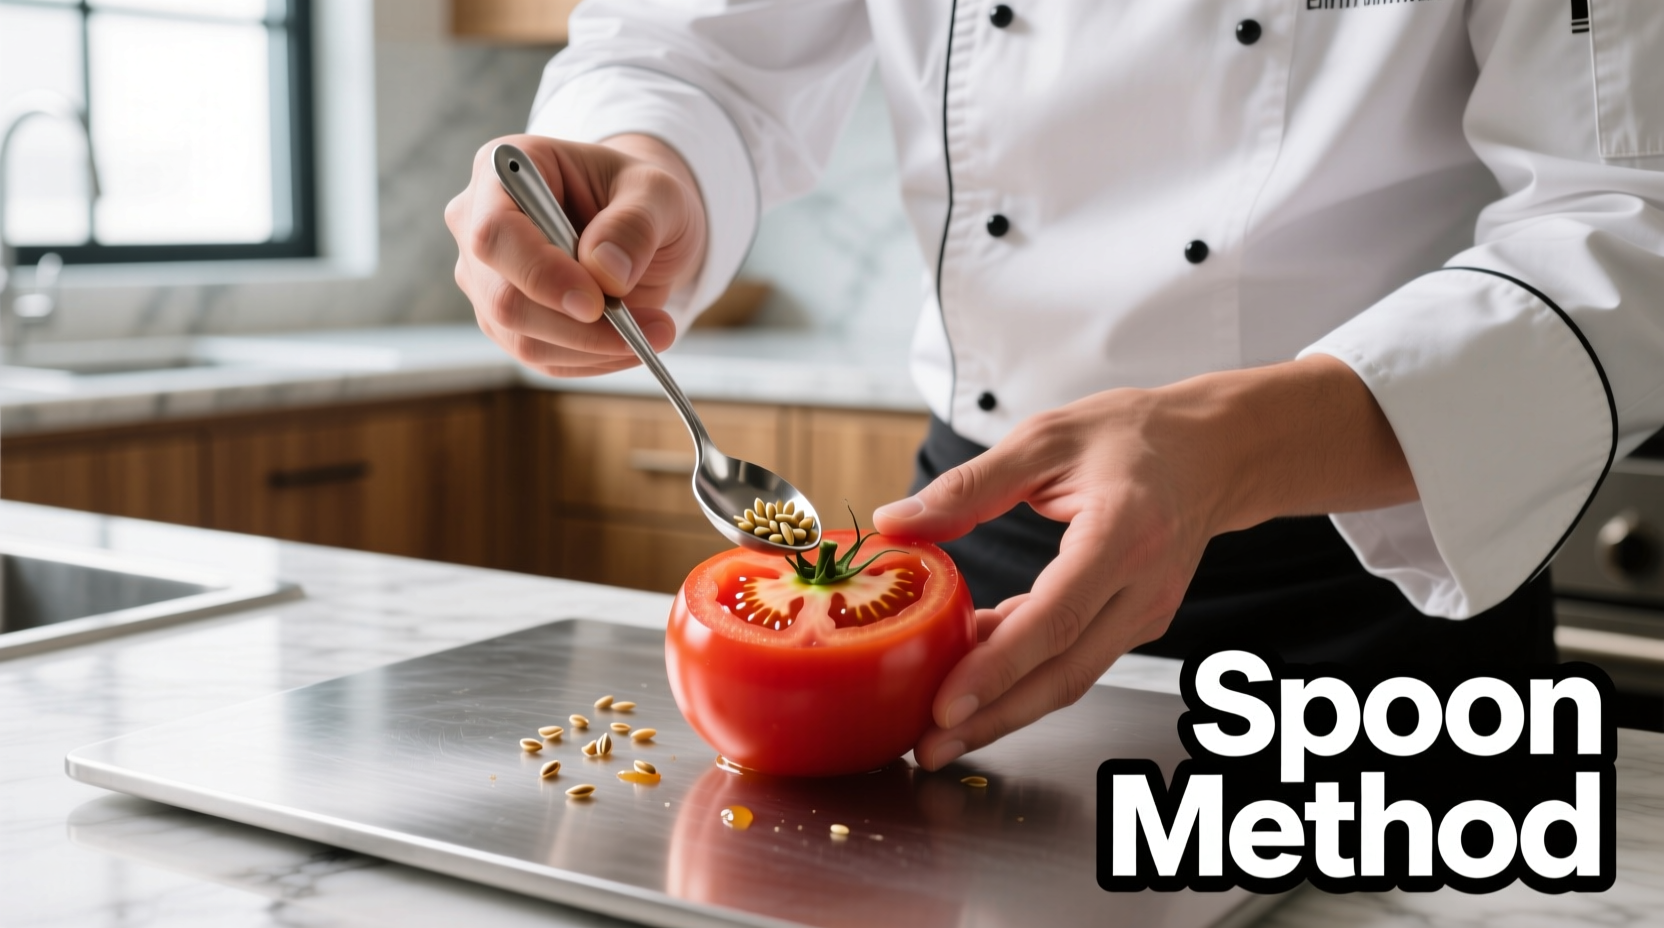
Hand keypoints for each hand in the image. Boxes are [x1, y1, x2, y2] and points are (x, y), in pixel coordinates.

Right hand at [444, 133, 707, 376]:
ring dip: (596, 347)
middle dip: (579, 326)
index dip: (540, 274)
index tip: (595, 302)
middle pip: (503, 298)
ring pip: (522, 338)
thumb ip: (635, 224)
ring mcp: (486, 280)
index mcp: (504, 169)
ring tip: (658, 330)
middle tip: (653, 327)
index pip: (494, 233)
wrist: (643, 226)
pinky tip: (632, 341)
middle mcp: (478, 225)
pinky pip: (543, 358)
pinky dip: (593, 359)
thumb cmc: (641, 196)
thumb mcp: (659, 193)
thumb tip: (606, 273)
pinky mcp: (507, 323)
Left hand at [873, 356, 1417, 768]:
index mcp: (1121, 535)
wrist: (1211, 451)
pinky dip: (1025, 674)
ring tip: (937, 728)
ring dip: (1004, 707)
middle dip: (993, 718)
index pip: (1055, 620)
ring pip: (1070, 678)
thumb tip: (895, 522)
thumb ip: (968, 486)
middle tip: (929, 748)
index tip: (944, 706)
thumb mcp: (1043, 439)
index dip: (997, 669)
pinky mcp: (1137, 623)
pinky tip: (973, 671)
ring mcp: (1146, 612)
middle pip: (1064, 673)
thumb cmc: (1130, 435)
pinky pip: (1076, 659)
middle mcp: (1142, 587)